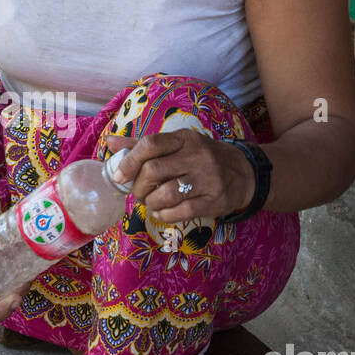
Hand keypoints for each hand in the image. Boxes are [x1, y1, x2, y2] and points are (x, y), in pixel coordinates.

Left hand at [104, 129, 255, 221]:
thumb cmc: (202, 158)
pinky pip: (179, 212)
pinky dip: (163, 215)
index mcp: (184, 139)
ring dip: (150, 203)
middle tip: (139, 192)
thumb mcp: (177, 145)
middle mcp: (197, 156)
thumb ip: (143, 145)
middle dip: (138, 186)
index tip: (120, 176)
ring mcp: (207, 179)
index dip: (130, 161)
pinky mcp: (213, 201)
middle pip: (153, 171)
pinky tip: (162, 212)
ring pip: (165, 194)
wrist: (244, 173)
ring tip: (151, 202)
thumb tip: (110, 142)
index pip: (151, 144)